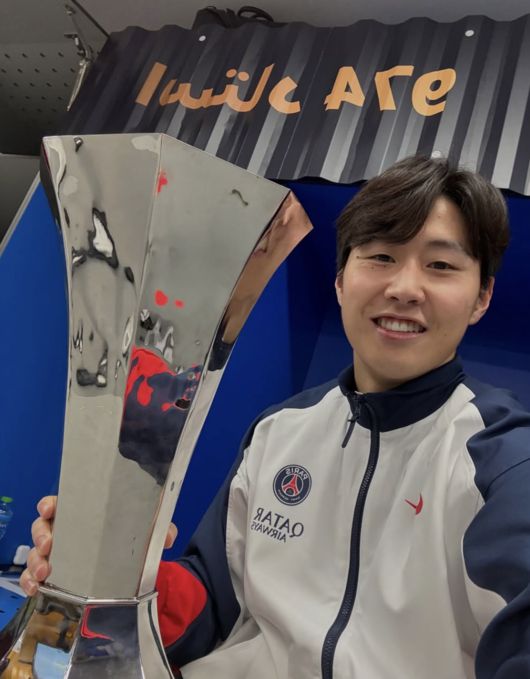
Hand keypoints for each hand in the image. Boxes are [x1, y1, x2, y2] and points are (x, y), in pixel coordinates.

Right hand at [19, 495, 178, 596]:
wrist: (129, 566)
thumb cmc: (129, 537)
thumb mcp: (146, 530)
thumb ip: (159, 528)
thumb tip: (169, 537)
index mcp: (83, 512)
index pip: (61, 502)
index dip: (50, 504)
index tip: (49, 509)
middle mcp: (65, 530)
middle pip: (42, 526)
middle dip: (41, 535)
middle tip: (49, 546)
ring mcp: (57, 553)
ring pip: (35, 553)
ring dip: (34, 562)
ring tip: (44, 573)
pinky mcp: (53, 576)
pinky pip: (34, 578)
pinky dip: (31, 583)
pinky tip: (36, 589)